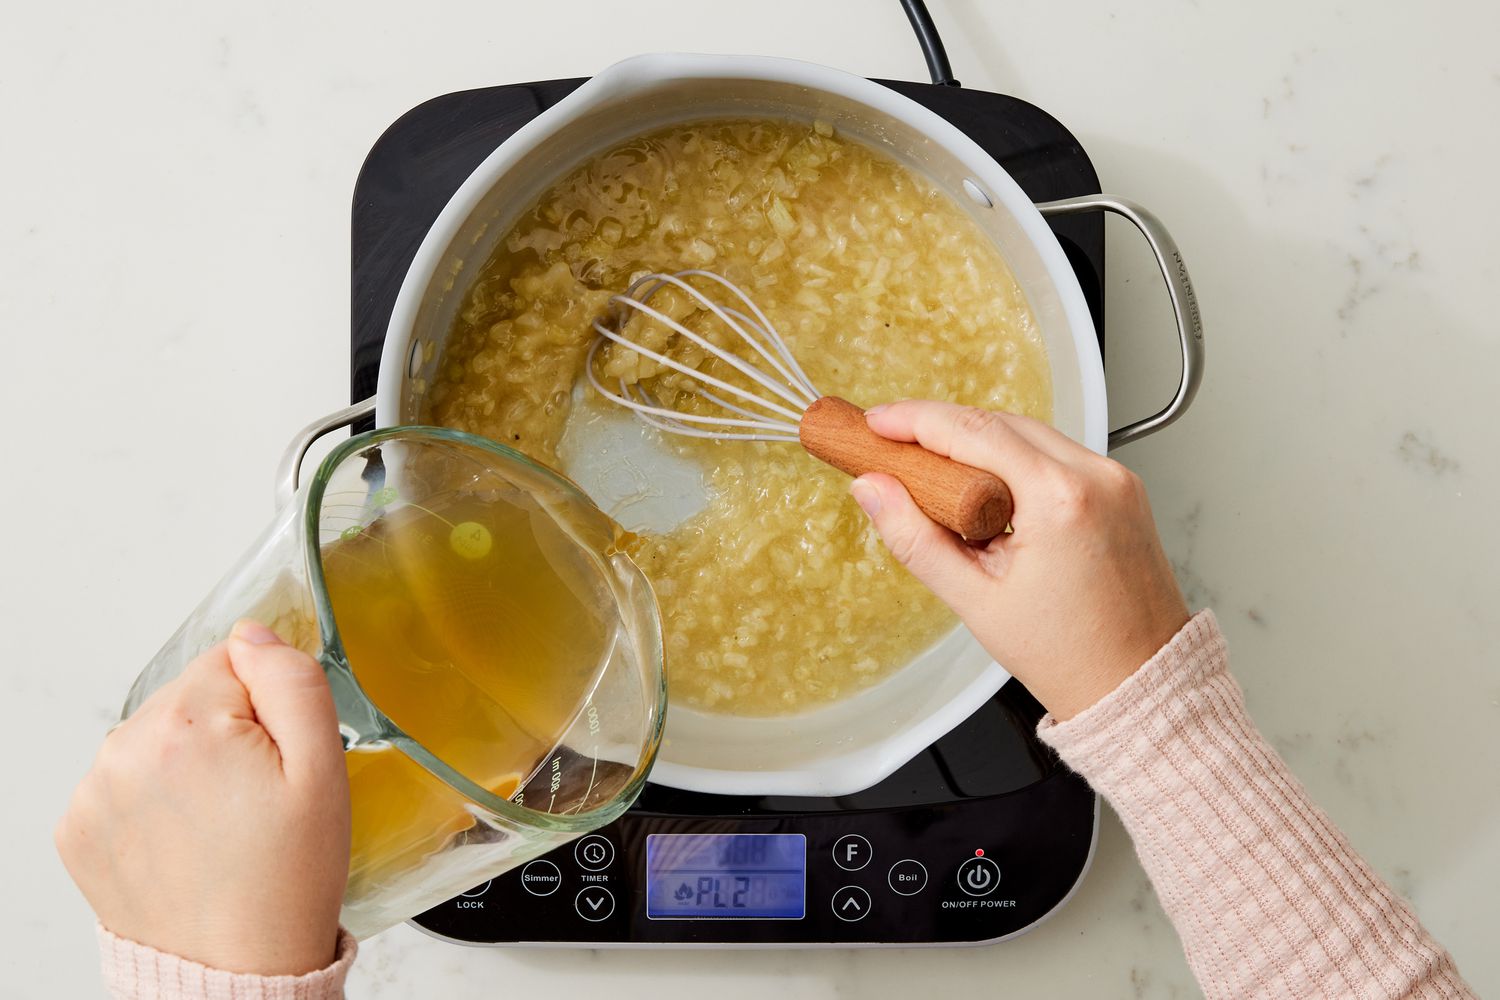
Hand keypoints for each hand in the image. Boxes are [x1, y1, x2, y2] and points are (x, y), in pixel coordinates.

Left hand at [56, 621, 349, 974]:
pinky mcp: (77, 828)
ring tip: (222, 824)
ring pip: (156, 737)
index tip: (277, 761)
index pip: (232, 661)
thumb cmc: (284, 882)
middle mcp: (125, 749)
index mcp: (188, 725)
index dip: (268, 707)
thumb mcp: (323, 770)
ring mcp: (93, 792)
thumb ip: (292, 681)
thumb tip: (253, 635)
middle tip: (256, 799)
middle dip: (226, 734)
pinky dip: (156, 800)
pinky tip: (187, 839)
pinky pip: (125, 780)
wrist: (236, 973)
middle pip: (190, 697)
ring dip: (187, 765)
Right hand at [851, 401, 1188, 719]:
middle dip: (942, 428)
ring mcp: (1116, 479)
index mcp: (1061, 498)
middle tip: (893, 444)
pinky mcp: (1122, 490)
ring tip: (932, 472)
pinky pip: (1057, 455)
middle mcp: (1097, 476)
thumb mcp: (974, 600)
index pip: (974, 431)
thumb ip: (914, 538)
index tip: (878, 423)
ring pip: (1030, 434)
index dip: (916, 420)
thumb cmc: (1070, 656)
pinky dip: (1015, 461)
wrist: (1138, 682)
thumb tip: (873, 490)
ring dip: (978, 443)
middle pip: (1001, 423)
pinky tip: (984, 487)